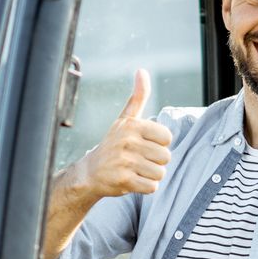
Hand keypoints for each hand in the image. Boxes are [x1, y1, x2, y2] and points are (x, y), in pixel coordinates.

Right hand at [73, 70, 170, 199]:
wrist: (90, 173)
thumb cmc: (113, 145)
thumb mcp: (125, 120)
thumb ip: (137, 97)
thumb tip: (142, 70)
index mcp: (132, 125)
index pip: (167, 137)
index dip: (159, 144)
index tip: (144, 145)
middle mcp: (128, 142)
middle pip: (166, 157)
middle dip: (155, 162)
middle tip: (138, 160)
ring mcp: (125, 162)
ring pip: (160, 173)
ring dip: (150, 175)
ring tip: (135, 170)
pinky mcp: (123, 181)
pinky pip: (151, 187)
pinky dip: (145, 187)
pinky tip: (132, 181)